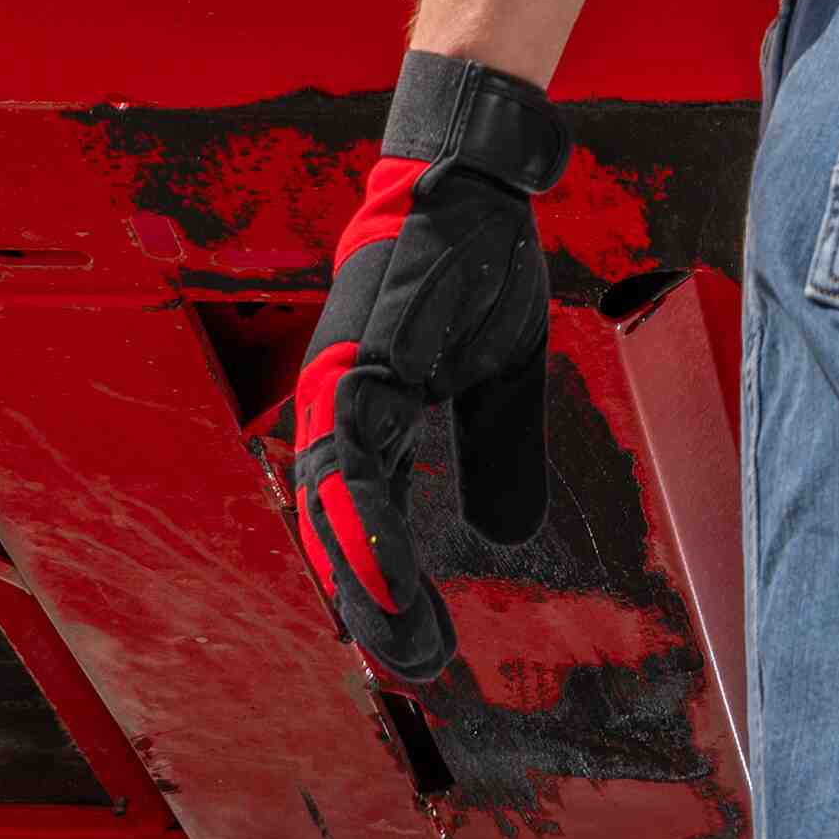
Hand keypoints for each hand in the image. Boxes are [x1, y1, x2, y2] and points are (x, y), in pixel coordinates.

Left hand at [280, 52, 564, 679]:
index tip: (427, 646)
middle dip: (370, 602)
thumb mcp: (504, 374)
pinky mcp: (358, 359)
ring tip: (395, 639)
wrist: (473, 174)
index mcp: (372, 412)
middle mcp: (341, 403)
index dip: (388, 584)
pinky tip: (385, 565)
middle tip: (411, 663)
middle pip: (334, 527)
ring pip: (328, 503)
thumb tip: (509, 537)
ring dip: (360, 575)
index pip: (367, 519)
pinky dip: (362, 518)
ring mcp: (341, 381)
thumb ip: (498, 452)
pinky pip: (350, 456)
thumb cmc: (477, 263)